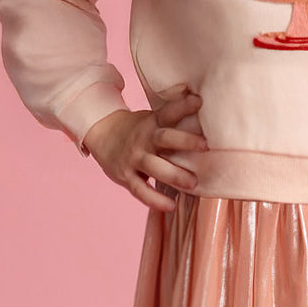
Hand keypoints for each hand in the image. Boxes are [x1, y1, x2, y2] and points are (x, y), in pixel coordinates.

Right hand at [82, 82, 208, 211]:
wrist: (102, 135)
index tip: (199, 101)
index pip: (169, 112)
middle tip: (205, 146)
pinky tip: (170, 205)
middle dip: (185, 141)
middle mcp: (144, 139)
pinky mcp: (126, 176)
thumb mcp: (152, 119)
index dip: (183, 106)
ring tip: (193, 184)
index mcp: (153, 123)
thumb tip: (204, 108)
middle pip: (165, 138)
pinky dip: (155, 200)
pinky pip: (141, 190)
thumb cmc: (139, 130)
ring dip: (174, 175)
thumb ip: (174, 119)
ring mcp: (134, 158)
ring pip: (154, 167)